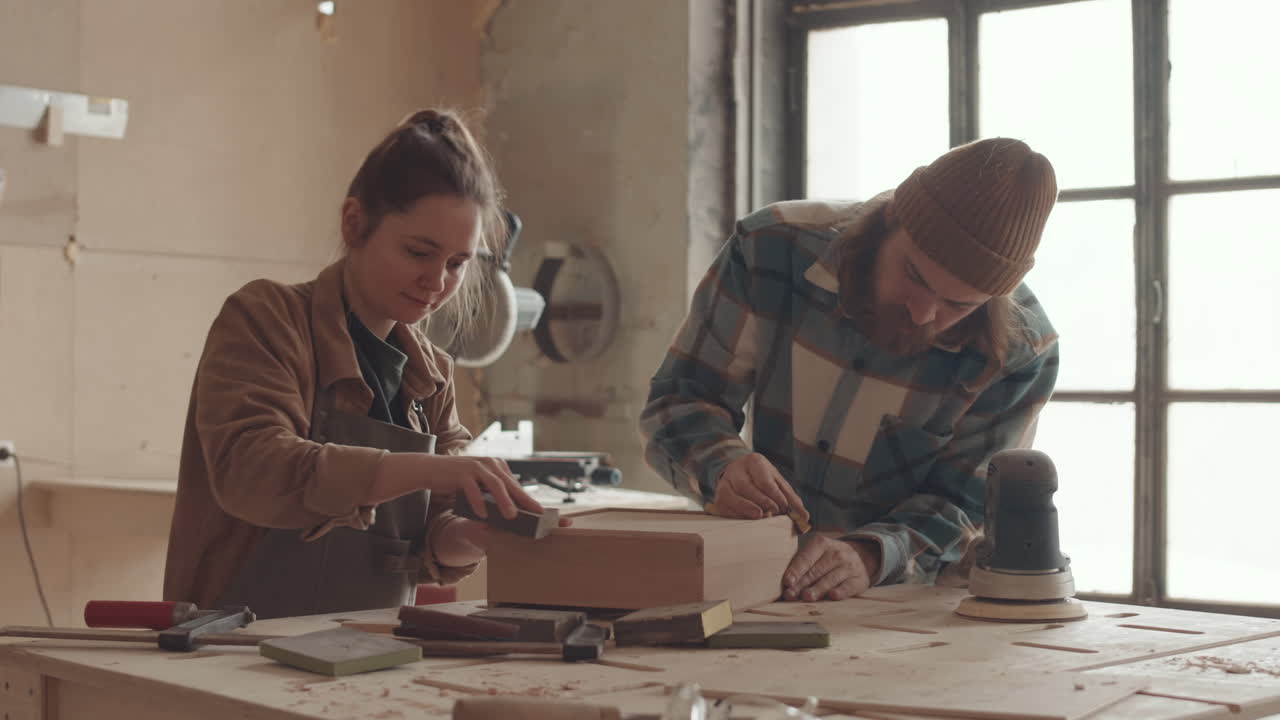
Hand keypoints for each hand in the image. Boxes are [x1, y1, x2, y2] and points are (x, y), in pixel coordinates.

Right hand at [372, 454, 544, 519]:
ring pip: (494, 484)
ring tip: (512, 516)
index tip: (539, 511)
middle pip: (509, 483)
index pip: (515, 484)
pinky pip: (473, 489)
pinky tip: (483, 515)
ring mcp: (475, 466)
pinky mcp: (462, 472)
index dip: (527, 498)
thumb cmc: (458, 481)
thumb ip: (492, 493)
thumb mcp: (479, 485)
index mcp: (496, 465)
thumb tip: (511, 513)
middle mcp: (488, 463)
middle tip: (535, 513)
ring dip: (504, 501)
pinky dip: (479, 502)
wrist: (431, 469)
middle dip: (523, 499)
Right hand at [712, 453, 808, 521]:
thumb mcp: (778, 483)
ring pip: (731, 496)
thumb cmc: (763, 479)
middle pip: (746, 487)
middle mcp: (736, 469)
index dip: (775, 497)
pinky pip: (724, 507)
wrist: (740, 473)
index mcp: (754, 462)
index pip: (765, 481)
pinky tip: (747, 519)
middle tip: (774, 513)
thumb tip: (804, 516)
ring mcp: (724, 482)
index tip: (784, 508)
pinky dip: (736, 514)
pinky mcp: (718, 495)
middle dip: (762, 502)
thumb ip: (791, 498)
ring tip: (760, 516)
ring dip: (747, 509)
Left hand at [782, 536, 880, 600]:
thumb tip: (785, 582)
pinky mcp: (859, 580)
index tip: (787, 581)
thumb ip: (801, 564)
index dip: (795, 570)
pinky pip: (848, 586)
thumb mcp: (817, 553)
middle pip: (815, 571)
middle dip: (801, 584)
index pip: (805, 558)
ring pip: (830, 579)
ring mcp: (849, 566)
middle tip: (790, 595)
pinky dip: (840, 591)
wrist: (861, 557)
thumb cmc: (828, 558)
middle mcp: (836, 553)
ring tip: (807, 597)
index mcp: (821, 544)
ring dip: (817, 589)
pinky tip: (832, 596)